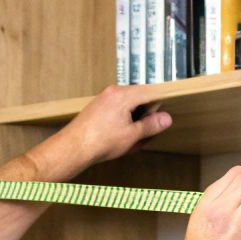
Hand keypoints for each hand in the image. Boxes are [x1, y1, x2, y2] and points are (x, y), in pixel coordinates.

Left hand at [51, 85, 173, 167]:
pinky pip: (117, 109)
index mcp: (124, 94)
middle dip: (145, 115)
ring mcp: (104, 97)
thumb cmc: (100, 141)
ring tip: (132, 139)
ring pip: (128, 104)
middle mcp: (113, 91)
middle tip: (146, 133)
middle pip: (139, 97)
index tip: (161, 119)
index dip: (159, 106)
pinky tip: (120, 136)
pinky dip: (123, 120)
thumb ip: (151, 125)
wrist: (73, 147)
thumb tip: (166, 118)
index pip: (151, 92)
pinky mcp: (98, 106)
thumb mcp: (132, 135)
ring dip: (134, 120)